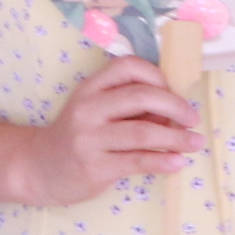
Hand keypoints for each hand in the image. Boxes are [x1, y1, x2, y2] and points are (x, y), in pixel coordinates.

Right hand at [14, 57, 200, 206]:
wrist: (39, 168)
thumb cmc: (79, 135)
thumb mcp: (95, 110)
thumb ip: (128, 105)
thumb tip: (175, 110)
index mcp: (91, 87)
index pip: (128, 66)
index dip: (157, 75)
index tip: (174, 92)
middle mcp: (88, 108)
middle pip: (141, 96)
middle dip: (175, 106)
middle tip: (193, 118)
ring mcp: (89, 138)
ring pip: (143, 132)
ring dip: (176, 137)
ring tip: (195, 142)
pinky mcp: (94, 166)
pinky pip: (137, 161)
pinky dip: (163, 161)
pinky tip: (178, 162)